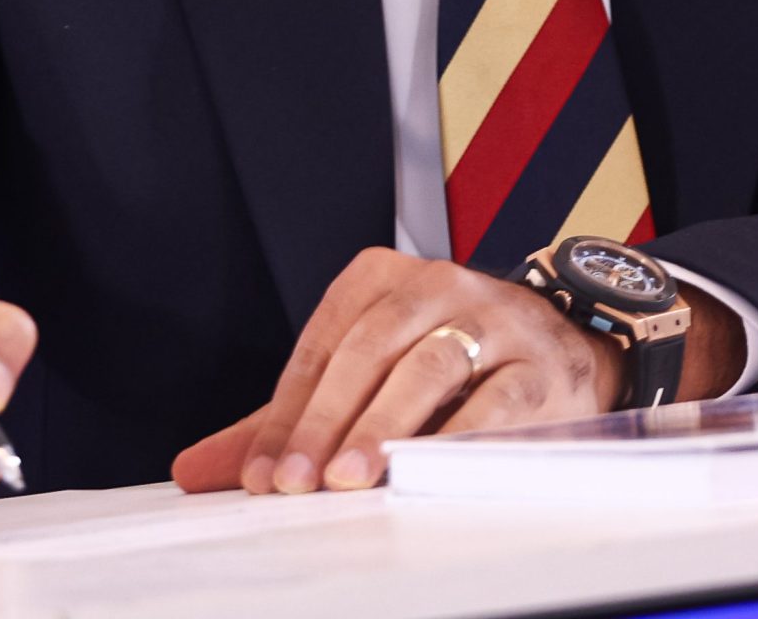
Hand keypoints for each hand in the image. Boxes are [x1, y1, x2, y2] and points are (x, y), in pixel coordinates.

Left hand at [168, 248, 611, 494]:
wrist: (561, 350)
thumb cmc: (451, 364)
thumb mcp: (364, 377)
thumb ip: (286, 421)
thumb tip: (196, 468)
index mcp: (382, 278)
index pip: (321, 344)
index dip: (285, 412)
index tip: (261, 471)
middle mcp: (437, 285)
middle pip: (368, 349)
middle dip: (327, 419)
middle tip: (298, 479)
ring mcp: (492, 320)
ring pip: (428, 366)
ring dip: (383, 425)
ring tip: (351, 476)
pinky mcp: (539, 365)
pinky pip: (495, 400)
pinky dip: (456, 437)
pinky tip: (425, 470)